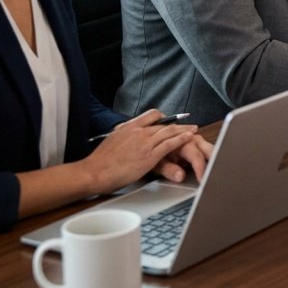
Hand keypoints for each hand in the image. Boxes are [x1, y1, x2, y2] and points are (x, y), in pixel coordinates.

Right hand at [84, 110, 205, 193]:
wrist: (94, 172)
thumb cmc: (100, 161)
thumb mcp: (112, 140)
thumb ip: (122, 135)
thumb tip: (125, 136)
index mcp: (128, 127)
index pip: (151, 115)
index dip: (163, 117)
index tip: (170, 119)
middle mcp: (138, 132)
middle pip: (163, 123)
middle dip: (178, 124)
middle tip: (188, 124)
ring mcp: (145, 143)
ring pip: (169, 132)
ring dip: (184, 130)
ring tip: (194, 129)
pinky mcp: (149, 156)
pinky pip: (170, 144)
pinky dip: (181, 139)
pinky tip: (189, 138)